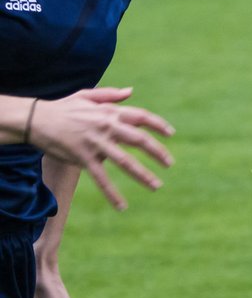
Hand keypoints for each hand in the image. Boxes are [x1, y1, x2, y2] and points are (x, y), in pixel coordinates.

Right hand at [28, 88, 173, 210]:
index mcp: (110, 112)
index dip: (158, 125)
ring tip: (157, 186)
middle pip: (139, 140)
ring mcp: (96, 144)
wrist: (35, 119)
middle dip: (157, 152)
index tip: (171, 134)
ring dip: (143, 175)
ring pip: (125, 161)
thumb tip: (131, 91)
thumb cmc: (62, 107)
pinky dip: (112, 193)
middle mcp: (107, 127)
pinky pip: (101, 178)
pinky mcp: (83, 158)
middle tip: (170, 163)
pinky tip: (122, 206)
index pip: (142, 117)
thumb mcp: (87, 95)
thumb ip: (110, 95)